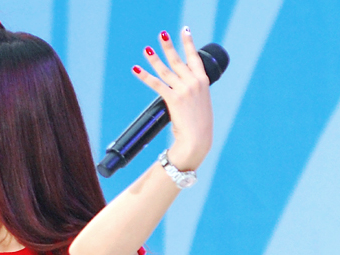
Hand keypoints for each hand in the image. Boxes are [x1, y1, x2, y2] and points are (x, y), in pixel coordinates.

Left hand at [132, 27, 212, 171]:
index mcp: (203, 82)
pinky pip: (156, 84)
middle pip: (177, 60)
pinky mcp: (173, 99)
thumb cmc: (199, 125)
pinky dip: (144, 76)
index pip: (195, 58)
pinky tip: (136, 69)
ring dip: (154, 59)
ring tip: (146, 49)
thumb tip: (180, 84)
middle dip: (168, 46)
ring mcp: (184, 90)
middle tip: (161, 34)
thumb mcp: (201, 103)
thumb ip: (193, 90)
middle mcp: (194, 83)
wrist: (198, 139)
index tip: (184, 31)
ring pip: (165, 70)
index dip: (189, 43)